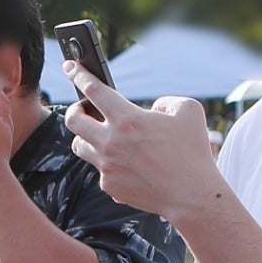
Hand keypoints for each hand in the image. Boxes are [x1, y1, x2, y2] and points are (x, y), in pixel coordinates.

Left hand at [57, 69, 224, 221]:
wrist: (190, 195)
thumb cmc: (192, 151)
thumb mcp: (188, 110)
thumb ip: (165, 102)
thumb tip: (152, 110)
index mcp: (127, 119)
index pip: (93, 90)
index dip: (79, 74)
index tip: (70, 67)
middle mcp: (111, 142)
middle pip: (72, 120)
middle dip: (74, 110)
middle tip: (83, 108)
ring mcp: (107, 166)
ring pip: (80, 146)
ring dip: (86, 137)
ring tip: (99, 134)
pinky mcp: (109, 186)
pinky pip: (100, 169)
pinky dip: (109, 163)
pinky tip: (124, 163)